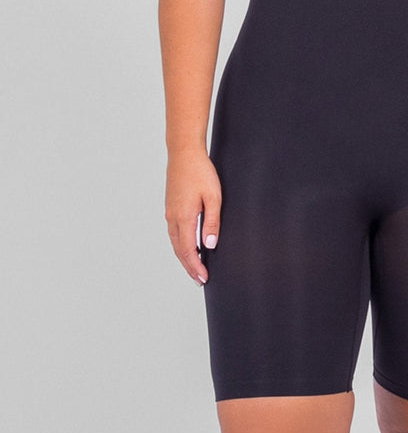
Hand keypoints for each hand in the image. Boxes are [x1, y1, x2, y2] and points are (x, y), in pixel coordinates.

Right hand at [165, 150, 221, 286]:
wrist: (184, 153)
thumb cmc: (201, 172)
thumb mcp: (213, 197)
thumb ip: (212, 222)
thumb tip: (210, 245)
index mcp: (183, 217)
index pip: (189, 250)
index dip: (196, 266)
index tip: (204, 278)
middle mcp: (172, 217)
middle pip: (179, 250)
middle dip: (189, 266)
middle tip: (200, 279)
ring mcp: (169, 212)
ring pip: (175, 242)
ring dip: (184, 256)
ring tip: (195, 267)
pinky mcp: (170, 206)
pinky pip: (174, 232)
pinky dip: (181, 244)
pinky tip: (189, 245)